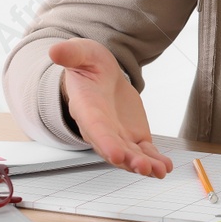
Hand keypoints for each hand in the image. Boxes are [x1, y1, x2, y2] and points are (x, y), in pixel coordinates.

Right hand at [50, 38, 172, 177]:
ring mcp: (119, 135)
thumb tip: (55, 50)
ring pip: (130, 155)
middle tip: (143, 167)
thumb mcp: (82, 53)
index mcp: (87, 110)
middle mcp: (101, 129)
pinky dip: (155, 160)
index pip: (95, 129)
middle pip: (114, 148)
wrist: (100, 75)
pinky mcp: (134, 136)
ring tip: (159, 171)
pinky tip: (165, 167)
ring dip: (144, 165)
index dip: (105, 142)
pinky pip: (145, 152)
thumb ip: (72, 53)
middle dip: (128, 160)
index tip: (116, 154)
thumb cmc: (88, 66)